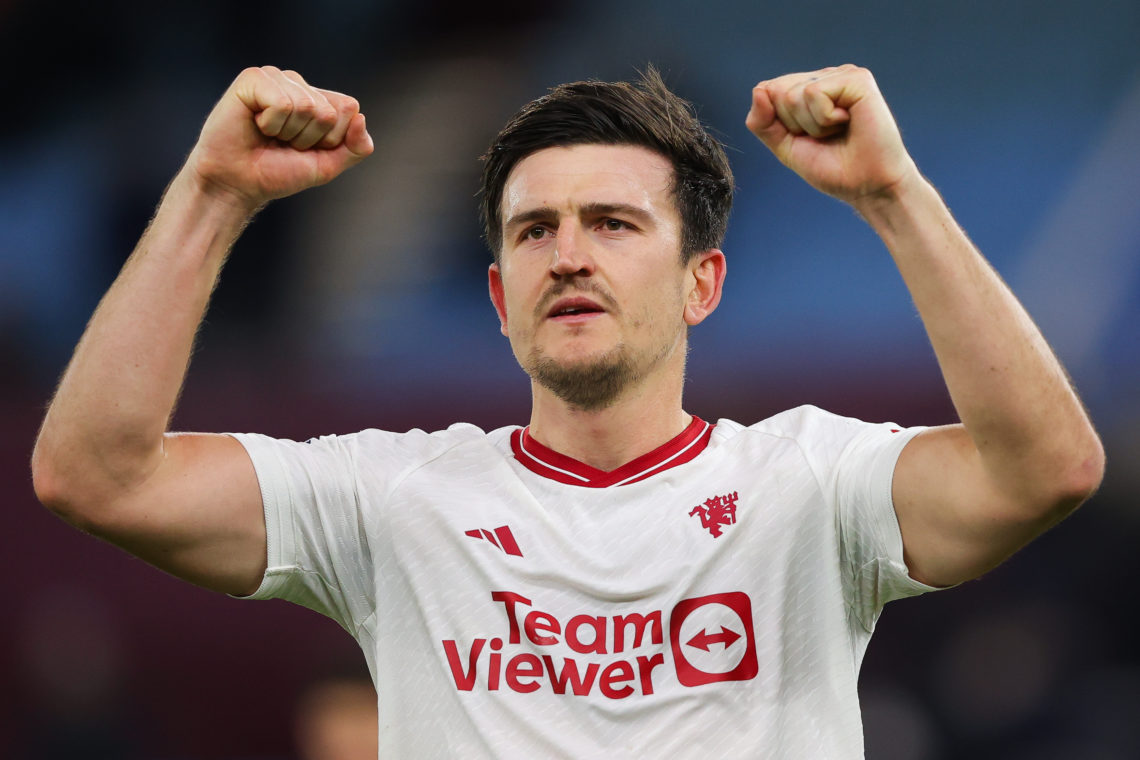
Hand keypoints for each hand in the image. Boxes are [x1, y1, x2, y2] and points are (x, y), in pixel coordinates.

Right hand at [185, 66, 373, 210]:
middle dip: (309, 138)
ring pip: (306, 106)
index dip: (332, 139)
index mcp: (319, 99)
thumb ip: (356, 147)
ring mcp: (276, 78)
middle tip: (283, 144)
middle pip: (328, 111)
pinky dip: (271, 123)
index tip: (305, 149)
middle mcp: (298, 84)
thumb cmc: (279, 173)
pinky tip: (255, 124)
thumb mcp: (328, 165)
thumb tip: (360, 116)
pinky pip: (282, 104)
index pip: (349, 108)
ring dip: (288, 132)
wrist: (238, 183)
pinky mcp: (253, 78)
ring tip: (269, 135)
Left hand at [746, 65, 917, 203]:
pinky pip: (814, 92)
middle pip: (778, 92)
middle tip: (826, 137)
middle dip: (794, 124)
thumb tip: (758, 90)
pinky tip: (848, 123)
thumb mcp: (786, 147)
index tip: (809, 139)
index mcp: (809, 87)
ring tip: (838, 131)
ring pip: (794, 94)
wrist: (867, 186)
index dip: (781, 124)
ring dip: (812, 125)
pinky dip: (825, 119)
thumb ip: (763, 122)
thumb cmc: (833, 168)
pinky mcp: (857, 79)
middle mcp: (826, 76)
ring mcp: (842, 75)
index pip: (768, 91)